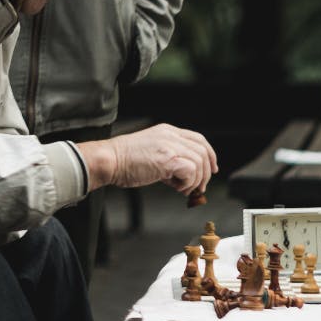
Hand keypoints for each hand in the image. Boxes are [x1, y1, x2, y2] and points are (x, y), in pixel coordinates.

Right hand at [78, 123, 217, 194]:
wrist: (109, 160)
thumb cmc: (124, 161)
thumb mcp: (151, 154)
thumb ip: (169, 161)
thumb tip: (184, 178)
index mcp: (168, 131)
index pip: (198, 139)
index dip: (209, 155)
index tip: (211, 169)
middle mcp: (171, 135)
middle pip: (203, 150)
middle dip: (205, 172)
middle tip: (199, 187)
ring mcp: (170, 145)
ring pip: (200, 161)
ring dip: (195, 181)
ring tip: (183, 189)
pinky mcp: (167, 158)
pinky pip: (191, 170)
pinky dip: (188, 183)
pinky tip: (176, 187)